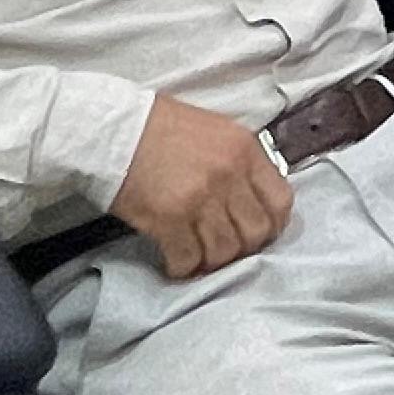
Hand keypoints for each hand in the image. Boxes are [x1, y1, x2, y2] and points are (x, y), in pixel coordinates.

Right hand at [113, 96, 291, 279]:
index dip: (272, 225)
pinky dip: (183, 267)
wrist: (112, 129)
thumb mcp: (216, 130)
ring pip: (224, 251)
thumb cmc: (160, 127)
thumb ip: (239, 162)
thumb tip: (252, 196)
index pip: (281, 201)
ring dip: (212, 261)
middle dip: (243, 248)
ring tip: (199, 257)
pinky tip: (175, 262)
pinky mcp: (168, 218)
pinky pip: (188, 258)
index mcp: (245, 149)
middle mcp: (228, 174)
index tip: (257, 233)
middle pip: (256, 232)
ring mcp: (200, 198)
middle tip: (224, 248)